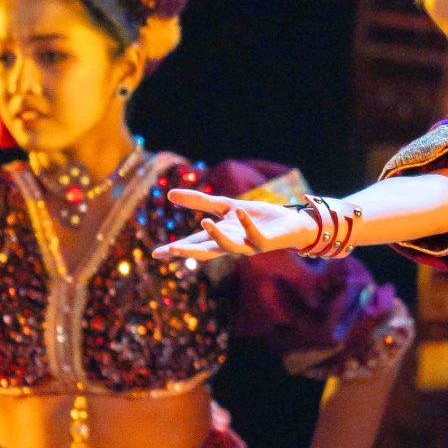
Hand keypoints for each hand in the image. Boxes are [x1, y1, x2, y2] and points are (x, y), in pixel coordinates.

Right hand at [154, 191, 317, 264]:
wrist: (291, 224)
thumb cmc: (257, 218)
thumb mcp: (226, 206)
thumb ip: (200, 202)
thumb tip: (169, 194)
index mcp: (221, 236)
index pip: (195, 243)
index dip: (177, 249)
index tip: (156, 253)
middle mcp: (232, 244)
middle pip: (207, 251)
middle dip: (190, 251)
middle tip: (170, 250)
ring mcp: (248, 245)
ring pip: (230, 246)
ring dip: (217, 236)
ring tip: (204, 222)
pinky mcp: (266, 243)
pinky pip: (255, 235)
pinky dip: (247, 224)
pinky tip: (239, 211)